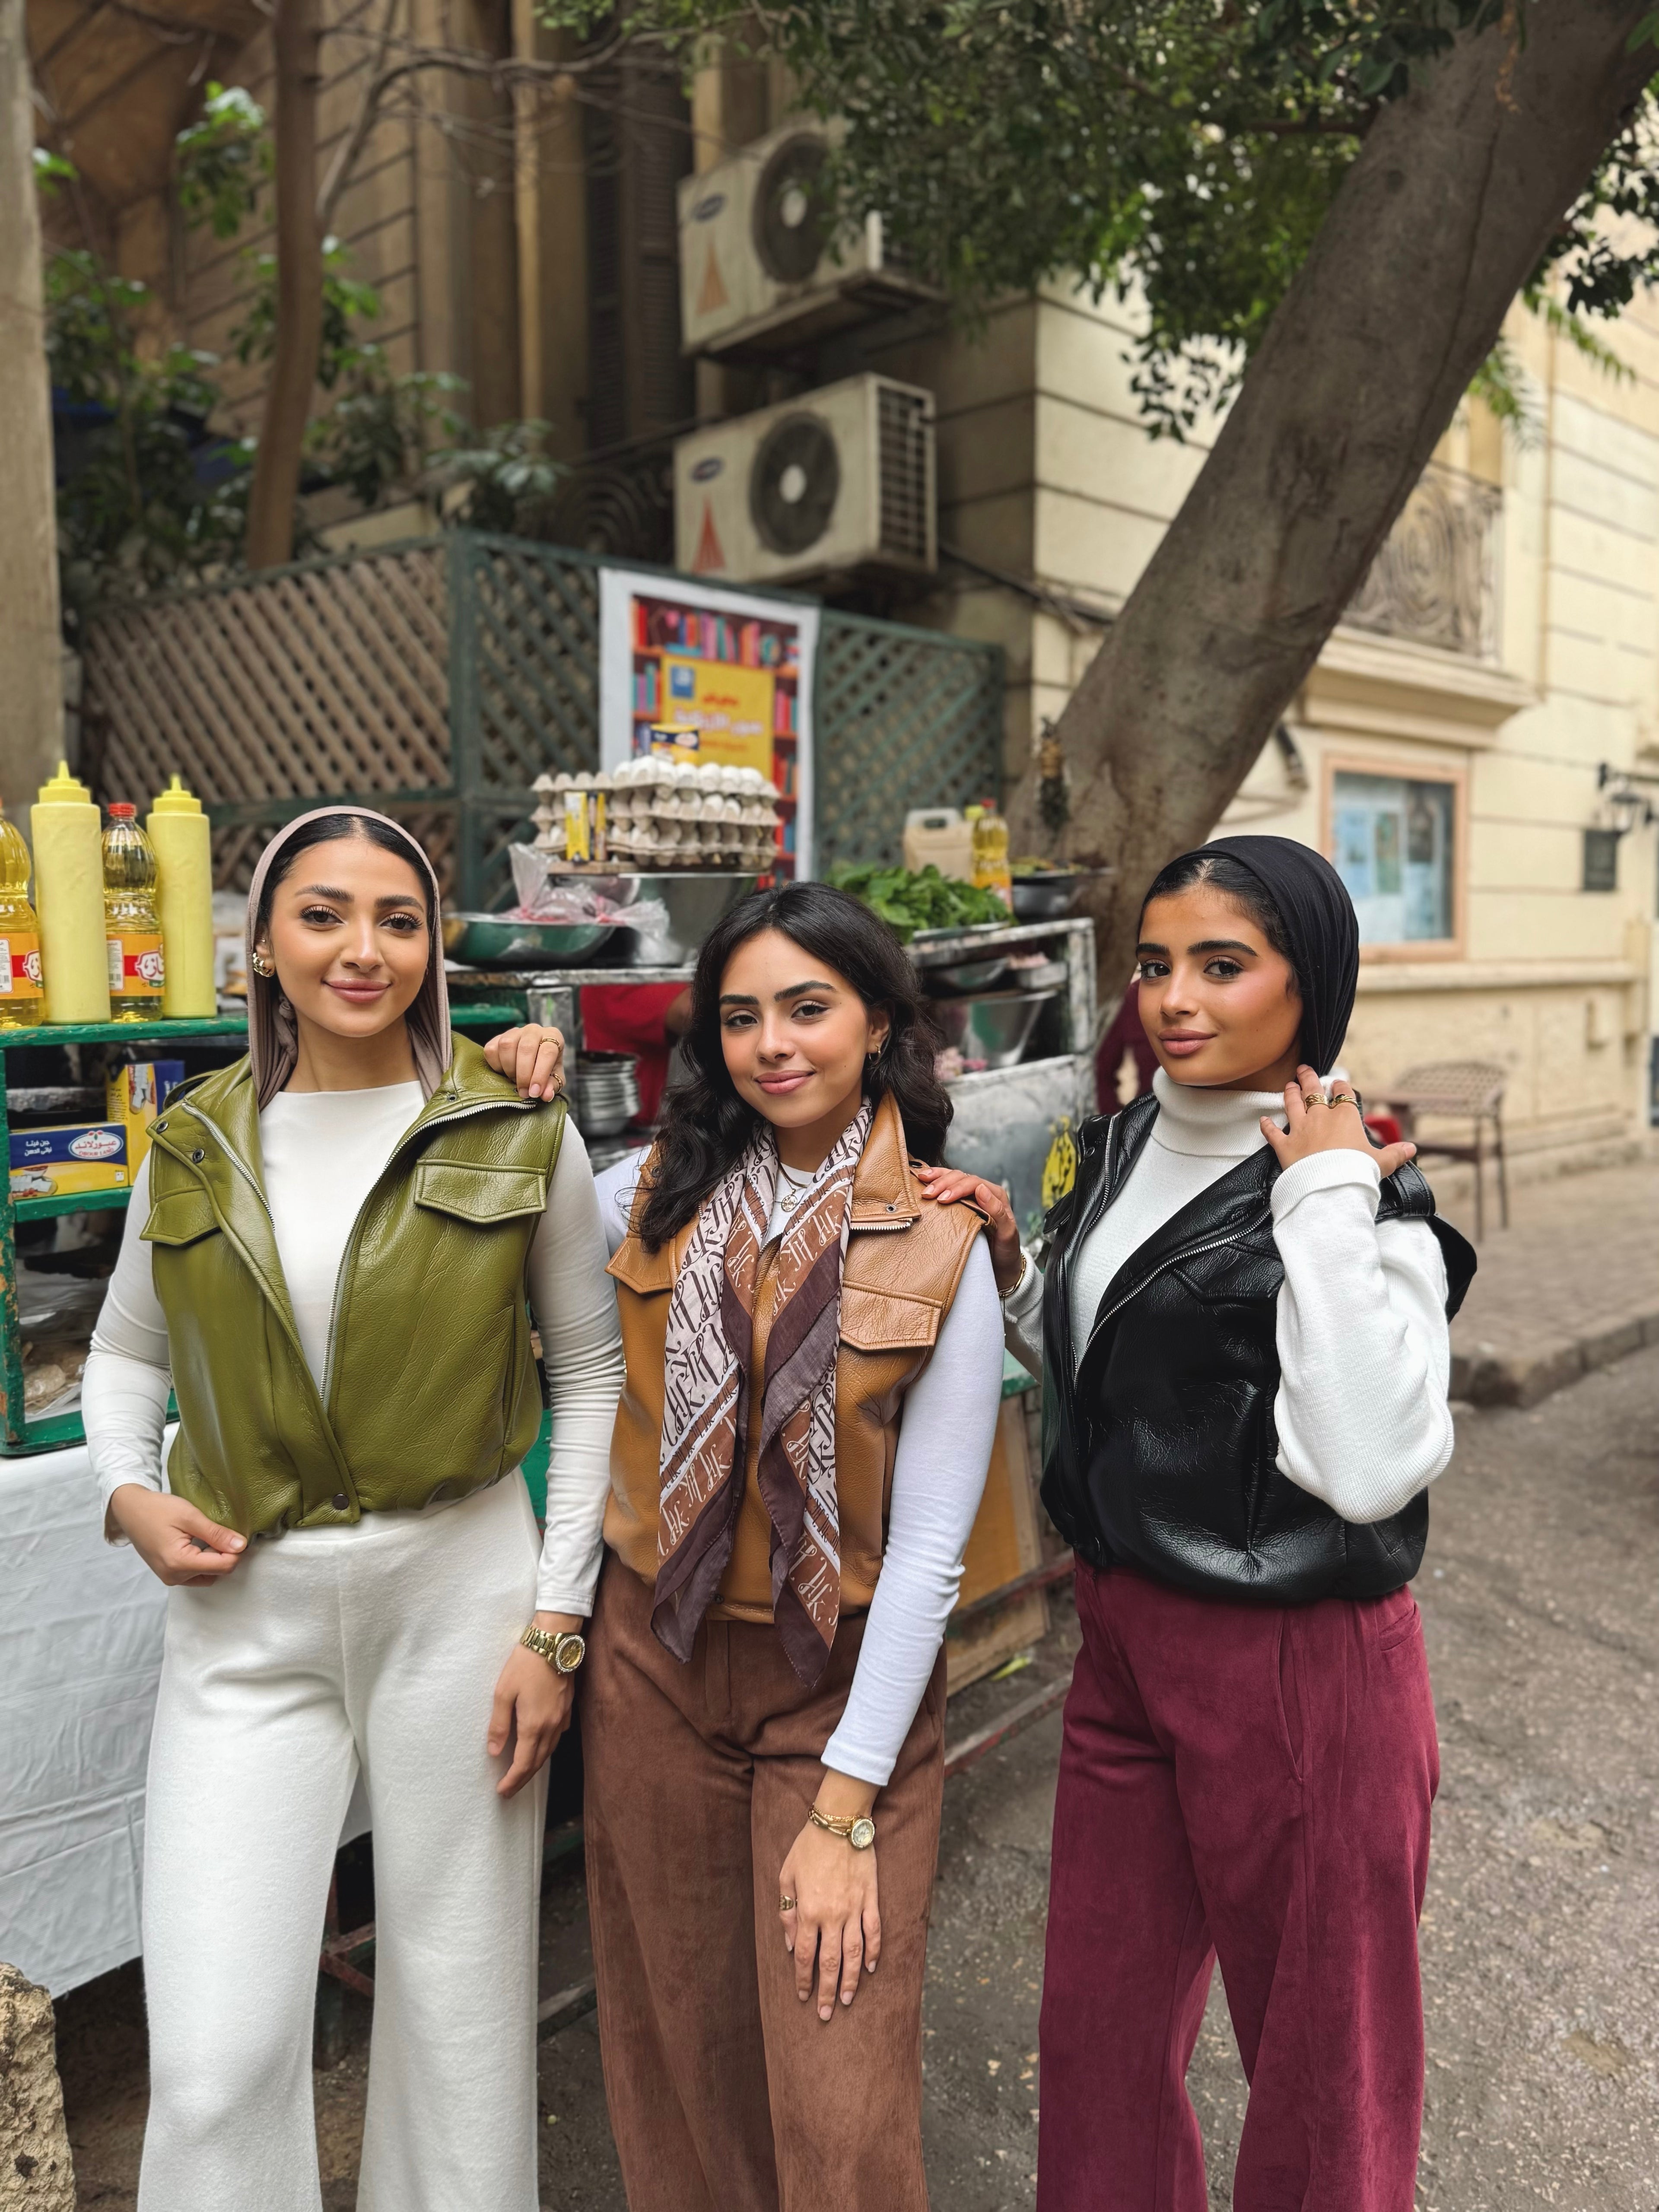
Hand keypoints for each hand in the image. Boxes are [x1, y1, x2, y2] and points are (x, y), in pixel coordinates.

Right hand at [109, 1484, 246, 1585]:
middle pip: (217, 1572)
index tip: (235, 1532)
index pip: (224, 1566)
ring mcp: (170, 1578)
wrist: (130, 1510)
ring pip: (208, 1575)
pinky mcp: (168, 1574)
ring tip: (208, 1536)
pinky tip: (199, 1543)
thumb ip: (216, 1533)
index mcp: (179, 1563)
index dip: (235, 1550)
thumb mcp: (190, 1516)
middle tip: (221, 1531)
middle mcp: (174, 1577)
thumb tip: (241, 1545)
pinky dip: (203, 1561)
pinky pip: (195, 1574)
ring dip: (214, 1559)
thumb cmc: (157, 1509)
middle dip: (225, 1554)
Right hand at [482, 1023, 565, 1099]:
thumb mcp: (554, 1078)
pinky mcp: (497, 1038)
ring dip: (509, 1068)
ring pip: (506, 1045)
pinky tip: (504, 1072)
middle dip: (523, 1075)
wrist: (532, 1060)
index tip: (534, 1092)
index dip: (540, 1074)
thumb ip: (552, 1086)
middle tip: (523, 1092)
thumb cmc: (546, 1068)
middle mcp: (533, 1030)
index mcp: (553, 1036)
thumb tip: (546, 1095)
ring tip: (514, 1080)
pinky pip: (491, 1049)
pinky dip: (495, 1065)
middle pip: (526, 1048)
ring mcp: (514, 1032)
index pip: (548, 1051)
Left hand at [488, 1610, 578, 1796]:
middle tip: (509, 1790)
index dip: (512, 1781)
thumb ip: (499, 1724)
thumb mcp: (503, 1692)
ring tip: (522, 1773)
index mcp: (534, 1725)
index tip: (502, 1791)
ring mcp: (562, 1718)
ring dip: (535, 1766)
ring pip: (549, 1751)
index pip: (523, 1764)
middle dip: (523, 1779)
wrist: (555, 1641)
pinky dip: (547, 1748)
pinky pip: (557, 1737)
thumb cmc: (526, 1664)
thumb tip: (494, 1751)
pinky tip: (540, 1746)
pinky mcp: (567, 1708)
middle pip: (537, 1762)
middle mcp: (551, 1726)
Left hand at [778, 1783, 880, 2021]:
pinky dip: (874, 1951)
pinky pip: (874, 1931)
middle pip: (830, 1962)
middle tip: (825, 2014)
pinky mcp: (871, 1899)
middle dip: (826, 1991)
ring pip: (854, 1953)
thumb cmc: (808, 1847)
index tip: (802, 1997)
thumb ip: (787, 1912)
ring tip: (846, 2000)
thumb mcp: (786, 1876)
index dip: (803, 1980)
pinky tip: (870, 1968)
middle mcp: (833, 1915)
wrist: (839, 1821)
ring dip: (850, 1980)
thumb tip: (791, 1945)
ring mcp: (855, 1908)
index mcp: (809, 1911)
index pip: (806, 1956)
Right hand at [913, 1164, 1022, 1293]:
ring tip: (921, 1180)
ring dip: (936, 1178)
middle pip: (961, 1177)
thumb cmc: (1006, 1250)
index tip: (942, 1199)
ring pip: (953, 1177)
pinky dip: (936, 1179)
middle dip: (943, 1183)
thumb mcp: (1007, 1233)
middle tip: (927, 1194)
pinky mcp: (962, 1201)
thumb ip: (997, 1211)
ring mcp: (971, 1195)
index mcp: (996, 1195)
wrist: (1003, 1265)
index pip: (974, 1183)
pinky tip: (924, 1179)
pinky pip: (949, 1185)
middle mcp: (984, 1191)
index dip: (956, 1188)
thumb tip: (980, 1189)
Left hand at [1261, 1065, 1417, 1178]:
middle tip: (1304, 1070)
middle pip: (1312, 1091)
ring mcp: (1300, 1130)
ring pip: (1292, 1104)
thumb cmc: (1357, 1172)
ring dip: (1290, 1093)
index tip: (1339, 1083)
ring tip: (1289, 1085)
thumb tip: (1411, 1149)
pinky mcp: (1285, 1146)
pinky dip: (1266, 1126)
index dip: (1341, 1086)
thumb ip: (1395, 1153)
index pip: (1343, 1094)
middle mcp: (1320, 1117)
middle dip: (1309, 1078)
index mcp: (1345, 1117)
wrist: (1331, 1188)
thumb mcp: (1381, 1162)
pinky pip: (1273, 1133)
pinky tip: (1262, 1120)